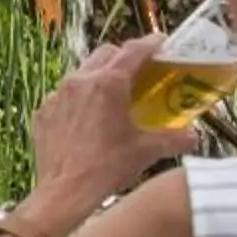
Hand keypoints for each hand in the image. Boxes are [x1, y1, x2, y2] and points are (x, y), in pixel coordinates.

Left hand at [18, 36, 198, 236]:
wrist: (64, 193)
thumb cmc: (106, 168)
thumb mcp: (147, 151)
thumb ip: (174, 139)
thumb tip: (193, 136)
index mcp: (108, 83)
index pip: (133, 50)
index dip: (150, 44)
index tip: (161, 43)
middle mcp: (80, 81)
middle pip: (105, 54)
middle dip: (124, 57)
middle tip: (139, 70)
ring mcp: (57, 96)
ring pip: (81, 73)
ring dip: (99, 76)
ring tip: (112, 94)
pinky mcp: (43, 112)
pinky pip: (63, 96)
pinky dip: (78, 99)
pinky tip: (87, 118)